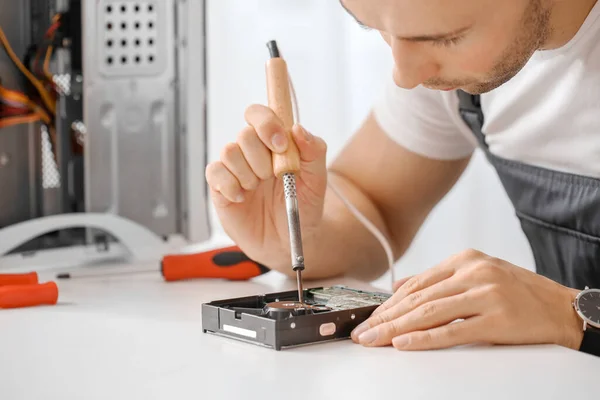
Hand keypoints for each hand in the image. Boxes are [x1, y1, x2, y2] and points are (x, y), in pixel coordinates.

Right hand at [205, 105, 327, 272]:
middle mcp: (251, 152)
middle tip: (273, 178)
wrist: (289, 242)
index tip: (280, 145)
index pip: (259, 115)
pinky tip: (243, 198)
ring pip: (229, 151)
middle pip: (245, 133)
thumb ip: (314, 150)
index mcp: (273, 143)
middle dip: (262, 158)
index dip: (266, 124)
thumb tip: (297, 128)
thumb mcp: (317, 180)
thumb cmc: (302, 208)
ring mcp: (235, 169)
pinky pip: (214, 172)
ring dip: (248, 173)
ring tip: (258, 189)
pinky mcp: (220, 188)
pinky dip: (230, 185)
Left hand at [351, 249, 582, 350]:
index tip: (369, 317)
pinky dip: (424, 338)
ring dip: (396, 329)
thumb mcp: (477, 275)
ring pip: (429, 313)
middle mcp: (473, 272)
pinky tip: (403, 344)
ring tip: (374, 340)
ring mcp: (485, 294)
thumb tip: (399, 286)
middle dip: (385, 317)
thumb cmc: (519, 293)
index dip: (389, 303)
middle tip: (362, 332)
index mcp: (465, 260)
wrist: (562, 308)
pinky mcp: (497, 319)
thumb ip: (439, 280)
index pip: (416, 283)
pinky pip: (453, 331)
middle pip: (418, 298)